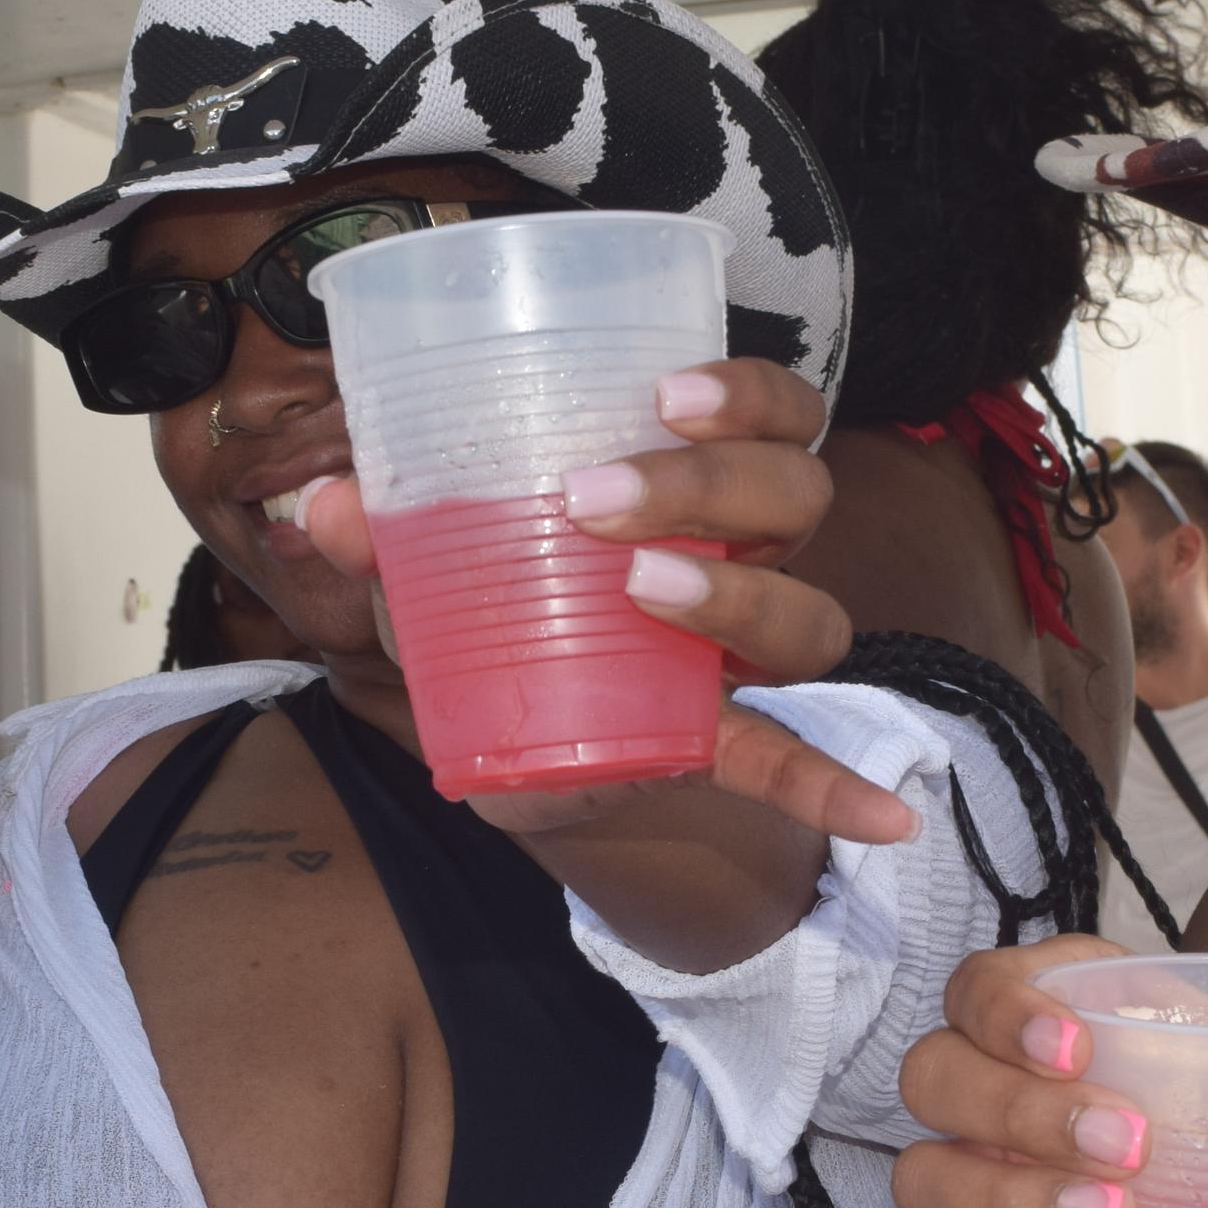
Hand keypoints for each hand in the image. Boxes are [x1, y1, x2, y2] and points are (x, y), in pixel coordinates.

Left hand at [301, 359, 911, 848]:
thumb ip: (386, 538)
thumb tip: (322, 500)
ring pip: (805, 611)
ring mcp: (735, 655)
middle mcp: (743, 555)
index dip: (745, 390)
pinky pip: (794, 762)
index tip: (665, 388)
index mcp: (691, 488)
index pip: (771, 412)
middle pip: (795, 492)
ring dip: (745, 592)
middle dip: (710, 481)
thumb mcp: (431, 575)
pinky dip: (835, 788)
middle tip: (595, 494)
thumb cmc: (490, 619)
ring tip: (648, 588)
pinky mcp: (716, 744)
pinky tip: (884, 818)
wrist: (503, 748)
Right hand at [893, 937, 1207, 1207]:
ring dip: (1011, 1202)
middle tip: (1133, 1152)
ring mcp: (964, 1180)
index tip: (1083, 1043)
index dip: (1009, 1007)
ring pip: (928, 1179)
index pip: (980, 984)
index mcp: (1049, 1011)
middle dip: (1022, 1113)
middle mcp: (982, 1088)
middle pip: (939, 1078)